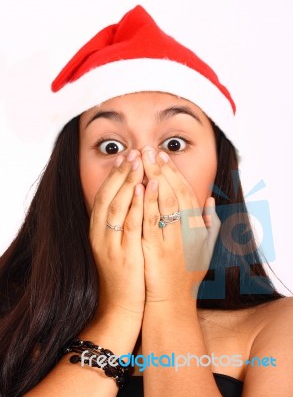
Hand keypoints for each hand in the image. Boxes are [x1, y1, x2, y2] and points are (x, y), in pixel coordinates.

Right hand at [89, 150, 144, 319]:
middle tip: (133, 152)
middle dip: (120, 173)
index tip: (126, 156)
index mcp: (99, 230)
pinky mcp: (124, 254)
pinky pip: (129, 225)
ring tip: (138, 162)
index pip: (105, 196)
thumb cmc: (123, 272)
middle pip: (108, 196)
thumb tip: (131, 201)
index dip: (115, 175)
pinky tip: (142, 189)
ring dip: (127, 182)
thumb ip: (120, 223)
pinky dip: (134, 205)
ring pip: (116, 206)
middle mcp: (100, 234)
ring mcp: (111, 244)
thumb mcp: (116, 245)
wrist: (119, 304)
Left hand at [141, 147, 219, 302]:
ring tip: (141, 159)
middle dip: (160, 169)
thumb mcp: (205, 248)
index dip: (174, 172)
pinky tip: (139, 186)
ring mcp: (172, 239)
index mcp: (197, 228)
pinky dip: (147, 202)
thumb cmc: (187, 274)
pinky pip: (151, 221)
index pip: (185, 192)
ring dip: (152, 179)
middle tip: (148, 149)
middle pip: (174, 192)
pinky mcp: (156, 249)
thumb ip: (210, 223)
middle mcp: (187, 231)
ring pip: (163, 202)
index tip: (162, 156)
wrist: (172, 302)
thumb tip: (210, 200)